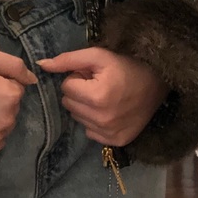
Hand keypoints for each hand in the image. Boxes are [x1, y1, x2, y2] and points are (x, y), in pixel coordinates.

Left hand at [38, 47, 168, 146]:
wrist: (157, 82)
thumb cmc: (125, 65)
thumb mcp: (97, 55)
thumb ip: (67, 60)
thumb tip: (40, 65)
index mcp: (97, 97)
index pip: (66, 88)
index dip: (77, 77)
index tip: (93, 75)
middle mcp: (103, 120)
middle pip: (69, 105)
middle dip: (79, 92)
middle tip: (97, 84)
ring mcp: (111, 134)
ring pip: (78, 118)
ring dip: (85, 107)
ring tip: (104, 96)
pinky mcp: (117, 142)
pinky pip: (90, 132)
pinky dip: (95, 121)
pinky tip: (109, 110)